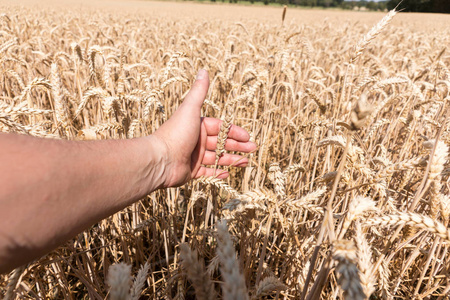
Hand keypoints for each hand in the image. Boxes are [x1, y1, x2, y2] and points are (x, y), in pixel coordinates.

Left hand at [152, 69, 255, 187]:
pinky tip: (229, 173)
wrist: (159, 159)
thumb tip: (204, 70)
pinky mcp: (190, 172)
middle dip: (237, 146)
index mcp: (197, 126)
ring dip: (231, 159)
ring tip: (246, 162)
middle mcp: (195, 140)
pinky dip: (218, 172)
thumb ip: (199, 92)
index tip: (247, 137)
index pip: (220, 128)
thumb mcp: (190, 109)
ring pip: (217, 158)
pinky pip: (208, 172)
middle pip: (221, 143)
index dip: (234, 132)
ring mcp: (193, 157)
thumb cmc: (176, 133)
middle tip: (253, 149)